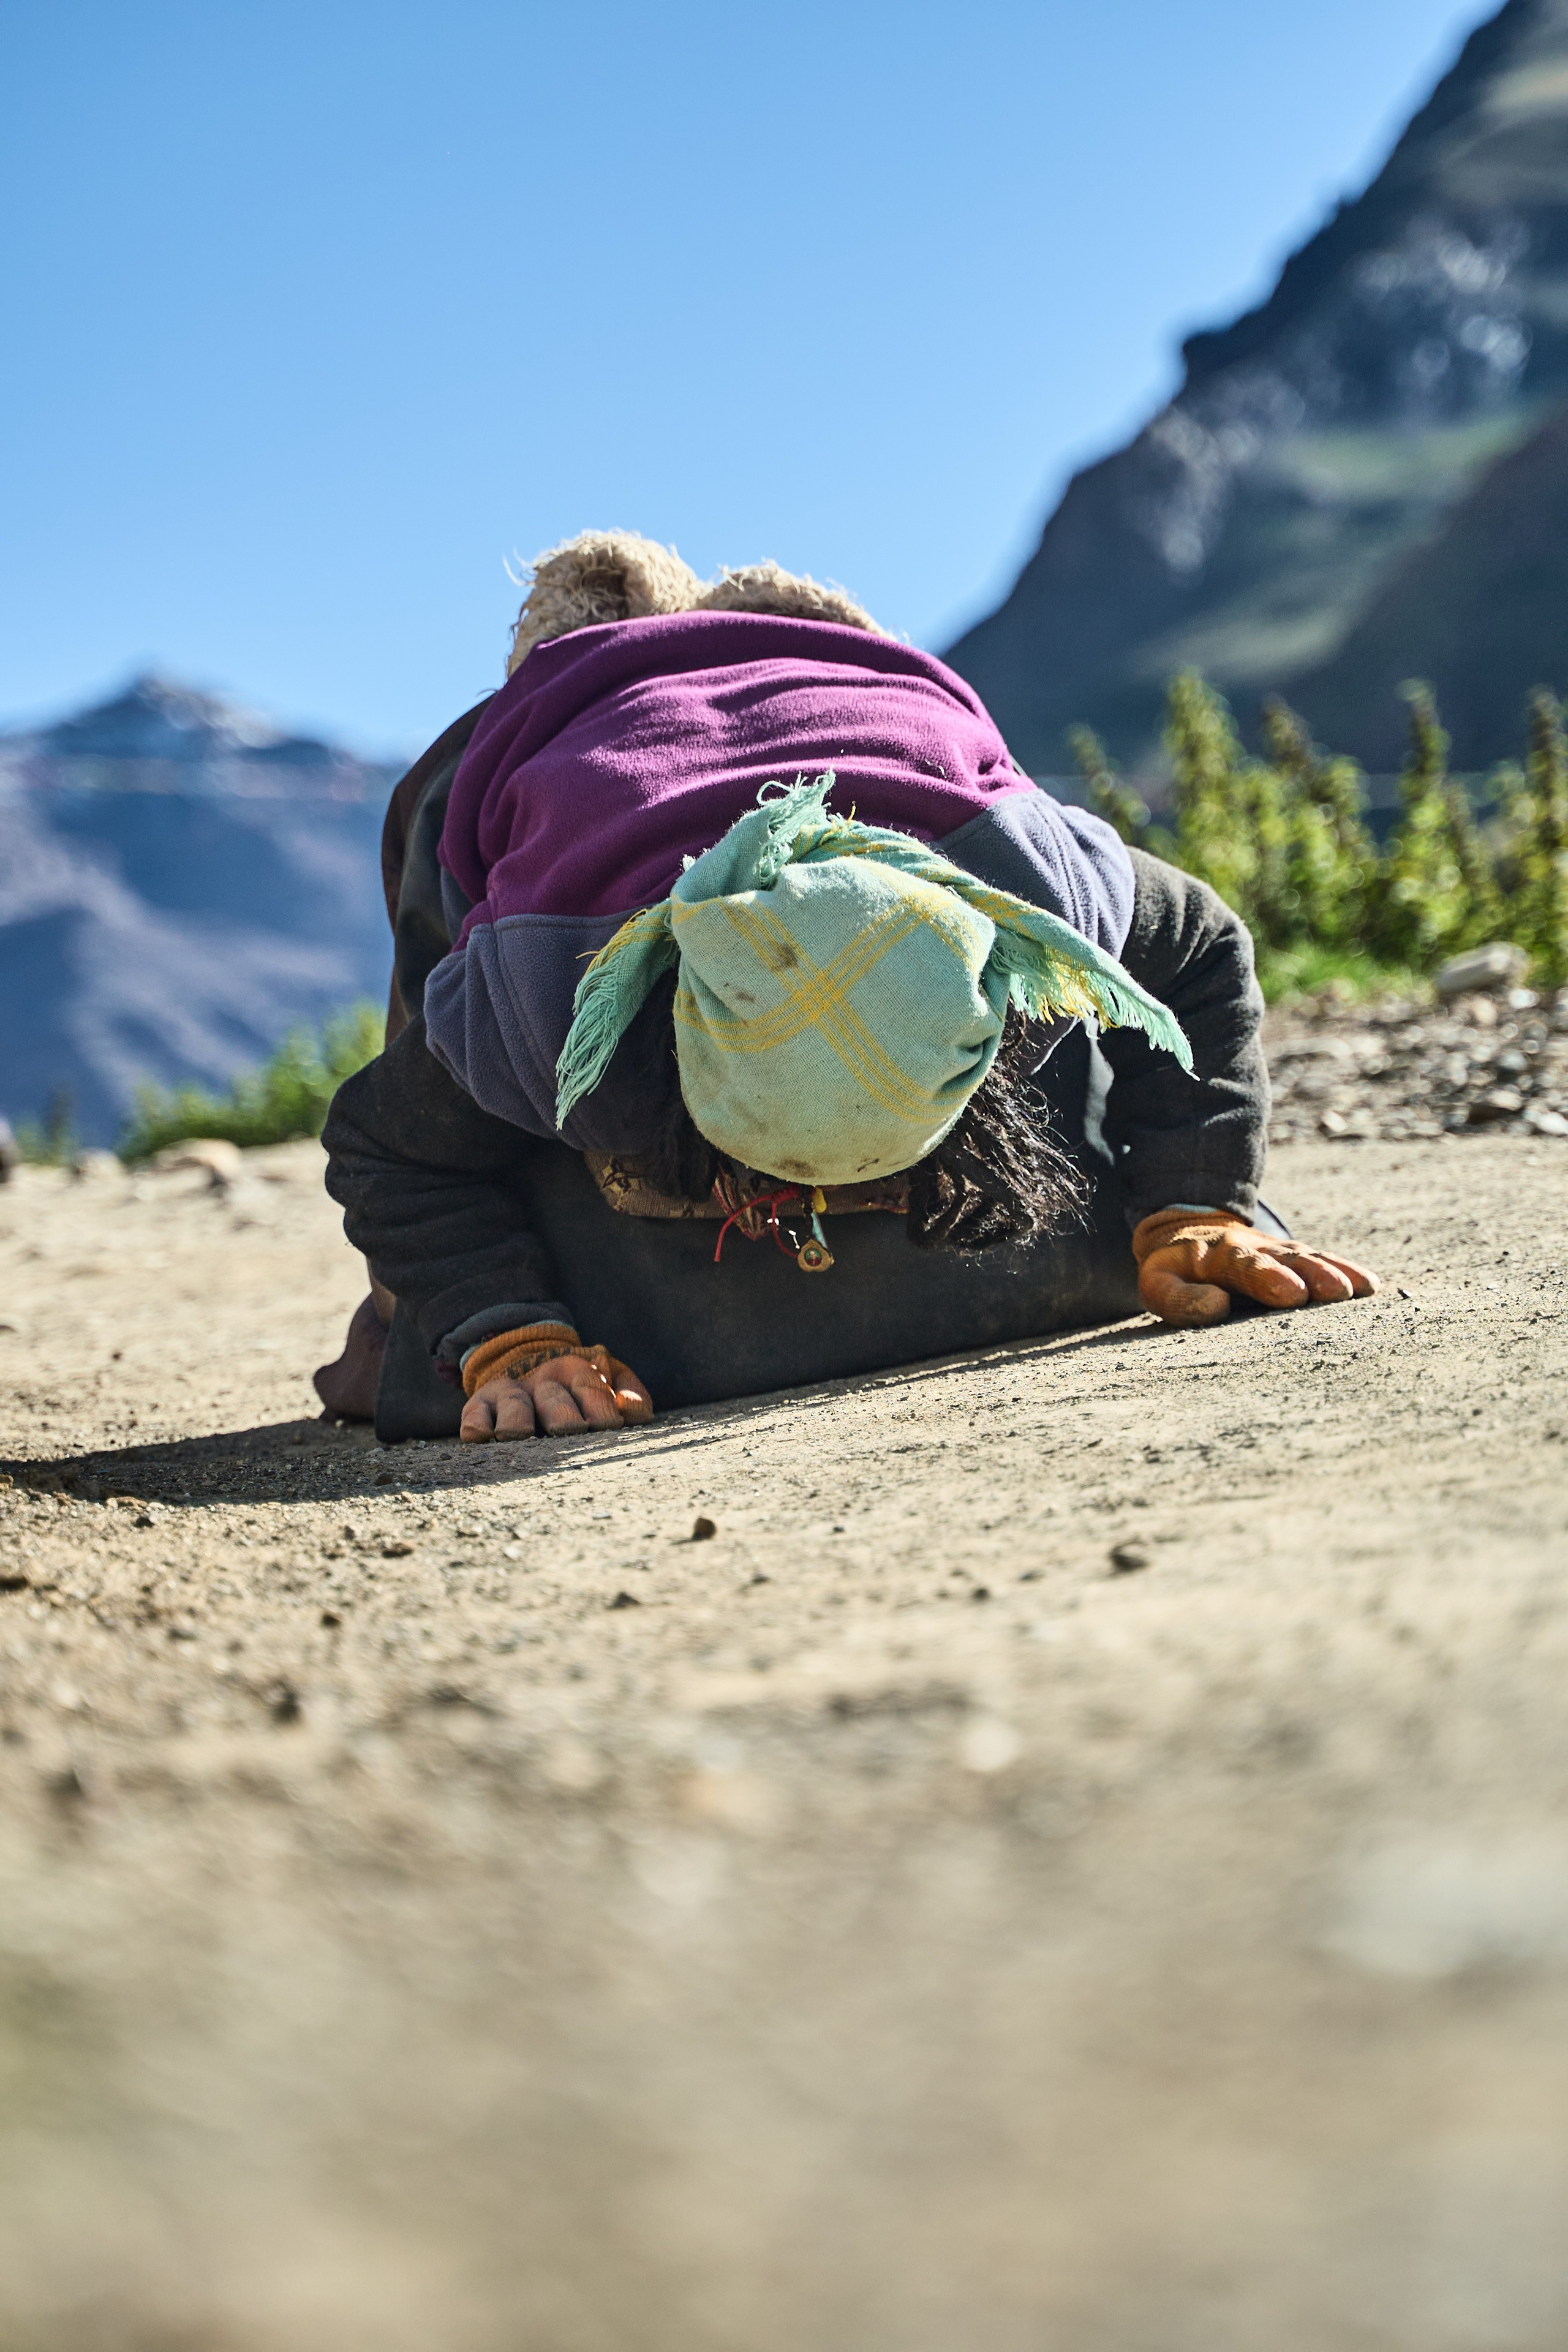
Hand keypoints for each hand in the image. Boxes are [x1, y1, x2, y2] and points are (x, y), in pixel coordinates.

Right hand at [459, 1348, 653, 1442]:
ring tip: (518, 1435)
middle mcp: (542, 1380)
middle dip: (561, 1414)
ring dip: (516, 1419)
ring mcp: (511, 1392)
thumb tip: (630, 1410)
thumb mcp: (611, 1380)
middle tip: (570, 1430)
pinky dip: (476, 1423)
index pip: (588, 1385)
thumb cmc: (580, 1389)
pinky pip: (475, 1411)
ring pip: (514, 1403)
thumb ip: (632, 1393)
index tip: (610, 1427)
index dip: (600, 1406)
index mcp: (576, 1370)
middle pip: (552, 1396)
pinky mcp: (482, 1404)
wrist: (527, 1362)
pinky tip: (479, 1436)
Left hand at [1131, 1210, 1377, 1326]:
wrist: (1188, 1232)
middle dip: (1312, 1274)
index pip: (1245, 1266)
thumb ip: (1179, 1298)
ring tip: (1360, 1289)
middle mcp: (1253, 1249)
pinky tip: (1369, 1285)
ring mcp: (1277, 1252)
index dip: (1268, 1279)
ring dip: (1335, 1272)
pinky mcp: (1294, 1258)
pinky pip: (1321, 1259)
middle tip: (1336, 1292)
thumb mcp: (1158, 1284)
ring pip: (1308, 1258)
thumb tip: (1217, 1306)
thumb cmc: (1173, 1271)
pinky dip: (1345, 1269)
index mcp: (1217, 1257)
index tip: (1292, 1294)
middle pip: (1285, 1259)